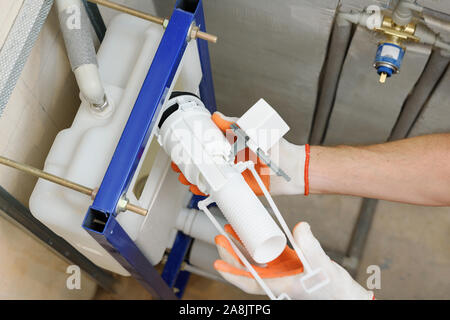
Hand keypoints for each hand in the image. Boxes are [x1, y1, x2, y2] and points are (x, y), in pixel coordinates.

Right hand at [172, 111, 309, 195]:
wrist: (293, 169)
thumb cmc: (277, 147)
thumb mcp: (255, 130)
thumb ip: (235, 124)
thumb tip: (217, 117)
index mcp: (232, 143)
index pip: (207, 143)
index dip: (192, 145)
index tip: (180, 146)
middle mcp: (230, 158)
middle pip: (204, 161)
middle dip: (188, 163)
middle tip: (177, 164)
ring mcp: (232, 173)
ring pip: (208, 176)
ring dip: (194, 177)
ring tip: (184, 178)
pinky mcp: (237, 187)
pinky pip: (219, 189)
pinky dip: (207, 190)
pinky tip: (198, 190)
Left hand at [214, 222, 373, 299]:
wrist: (348, 297)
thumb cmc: (334, 292)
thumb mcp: (321, 268)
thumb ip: (310, 248)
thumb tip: (301, 228)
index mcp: (280, 285)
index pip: (248, 282)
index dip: (231, 273)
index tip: (217, 263)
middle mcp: (277, 280)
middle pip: (247, 268)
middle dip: (232, 254)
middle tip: (221, 237)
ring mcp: (283, 273)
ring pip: (256, 260)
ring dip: (244, 246)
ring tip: (233, 231)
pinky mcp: (291, 266)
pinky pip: (270, 254)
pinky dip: (262, 244)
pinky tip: (256, 232)